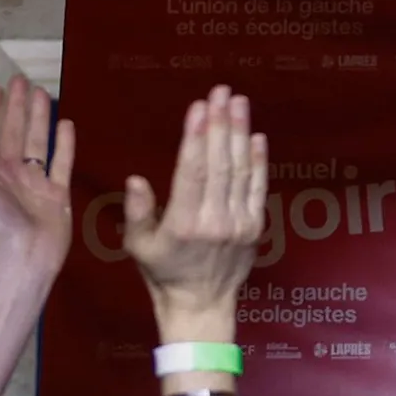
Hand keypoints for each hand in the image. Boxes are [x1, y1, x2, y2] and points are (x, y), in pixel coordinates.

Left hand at [0, 77, 74, 269]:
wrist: (27, 251)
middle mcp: (12, 170)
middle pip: (15, 130)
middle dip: (16, 105)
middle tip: (21, 80)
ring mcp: (36, 180)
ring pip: (39, 140)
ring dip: (40, 117)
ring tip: (43, 93)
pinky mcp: (58, 191)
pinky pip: (62, 162)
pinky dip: (66, 143)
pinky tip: (67, 124)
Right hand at [123, 86, 266, 342]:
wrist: (201, 303)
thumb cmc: (163, 272)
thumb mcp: (138, 245)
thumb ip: (139, 211)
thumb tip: (137, 179)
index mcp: (185, 223)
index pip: (193, 172)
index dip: (197, 137)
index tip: (199, 107)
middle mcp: (216, 221)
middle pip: (220, 164)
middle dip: (221, 124)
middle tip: (221, 91)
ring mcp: (240, 224)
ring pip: (241, 171)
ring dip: (240, 133)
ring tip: (238, 102)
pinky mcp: (255, 227)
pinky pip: (258, 188)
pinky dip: (259, 161)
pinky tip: (256, 136)